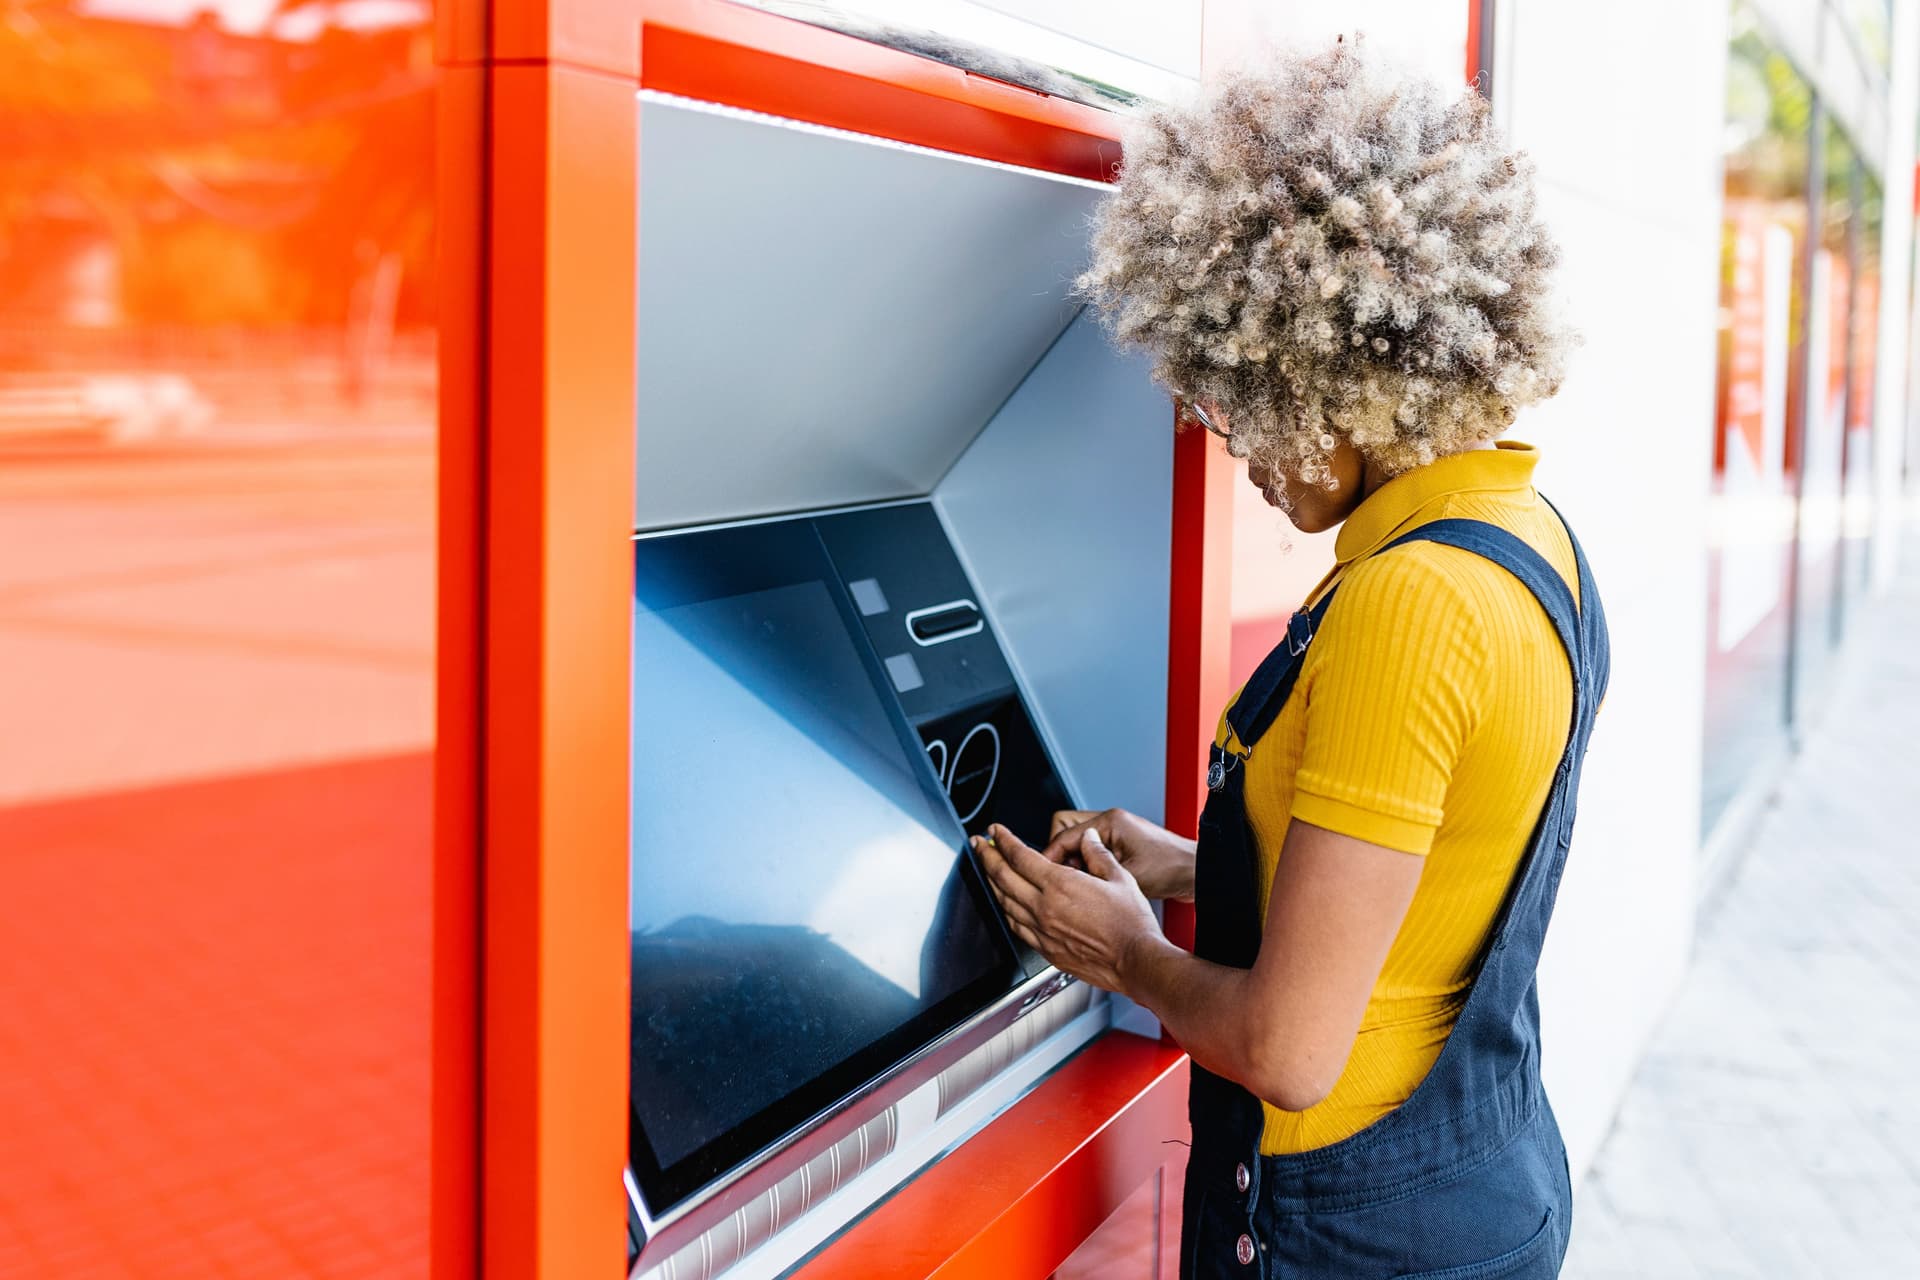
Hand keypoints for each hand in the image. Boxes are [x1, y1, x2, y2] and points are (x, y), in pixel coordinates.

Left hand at [973, 823, 1162, 994]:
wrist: (1135, 961)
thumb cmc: (1130, 924)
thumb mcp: (1119, 877)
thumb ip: (1098, 854)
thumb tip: (1088, 839)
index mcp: (1060, 885)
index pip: (1019, 856)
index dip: (1003, 840)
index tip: (995, 832)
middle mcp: (1045, 908)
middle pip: (1003, 877)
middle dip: (986, 857)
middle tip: (977, 845)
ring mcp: (1042, 931)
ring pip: (1004, 903)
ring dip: (991, 883)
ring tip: (986, 870)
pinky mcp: (1046, 950)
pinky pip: (1016, 927)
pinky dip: (1005, 911)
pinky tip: (1005, 906)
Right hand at [1043, 809, 1195, 902]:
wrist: (1197, 872)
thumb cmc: (1171, 868)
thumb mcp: (1126, 873)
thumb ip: (1093, 869)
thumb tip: (1066, 875)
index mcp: (1109, 821)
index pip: (1063, 834)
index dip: (1051, 857)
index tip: (1044, 874)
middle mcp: (1111, 823)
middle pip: (1066, 834)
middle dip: (1061, 857)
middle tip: (1063, 879)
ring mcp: (1116, 834)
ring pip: (1078, 845)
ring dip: (1075, 863)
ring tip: (1079, 883)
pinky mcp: (1122, 846)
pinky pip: (1092, 852)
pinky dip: (1088, 867)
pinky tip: (1092, 884)